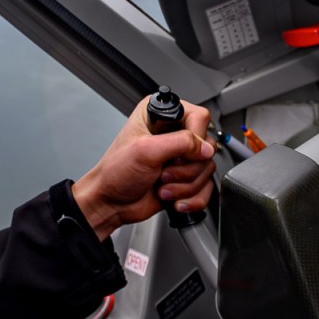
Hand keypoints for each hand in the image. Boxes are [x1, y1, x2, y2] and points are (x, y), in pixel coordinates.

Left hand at [71, 97, 215, 240]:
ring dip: (185, 185)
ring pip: (206, 169)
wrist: (111, 203)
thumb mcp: (145, 151)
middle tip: (163, 173)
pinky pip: (207, 187)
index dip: (194, 138)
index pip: (198, 117)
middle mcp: (173, 132)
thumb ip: (180, 143)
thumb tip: (206, 147)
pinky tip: (173, 199)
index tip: (178, 155)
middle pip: (206, 146)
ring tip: (162, 185)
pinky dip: (192, 198)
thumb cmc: (116, 172)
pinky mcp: (186, 177)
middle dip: (185, 169)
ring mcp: (181, 156)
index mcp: (160, 115)